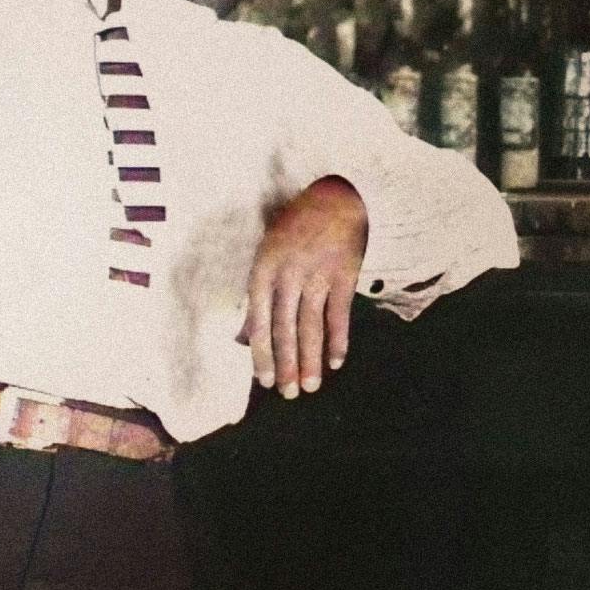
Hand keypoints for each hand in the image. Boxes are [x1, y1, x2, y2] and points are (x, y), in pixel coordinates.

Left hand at [243, 175, 368, 399]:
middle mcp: (289, 274)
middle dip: (286, 364)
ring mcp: (318, 274)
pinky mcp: (345, 274)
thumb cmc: (295, 227)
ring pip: (312, 326)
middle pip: (286, 328)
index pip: (260, 320)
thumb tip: (244, 336)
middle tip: (288, 394)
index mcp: (264, 268)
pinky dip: (338, 340)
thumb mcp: (268, 253)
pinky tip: (337, 362)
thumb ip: (259, 294)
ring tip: (311, 386)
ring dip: (311, 360)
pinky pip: (339, 314)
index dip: (262, 353)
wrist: (335, 195)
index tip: (262, 381)